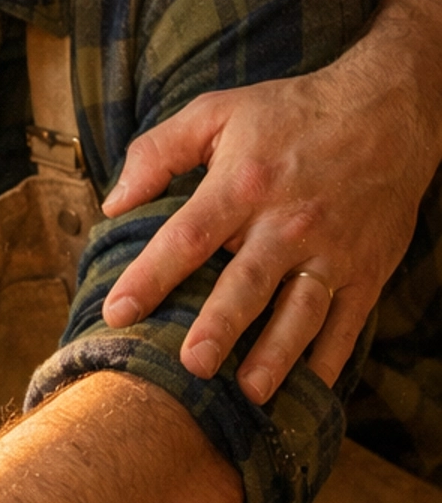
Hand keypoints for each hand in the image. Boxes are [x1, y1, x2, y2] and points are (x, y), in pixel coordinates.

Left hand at [100, 51, 431, 401]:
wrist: (388, 110)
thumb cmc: (290, 112)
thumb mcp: (217, 111)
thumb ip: (159, 152)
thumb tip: (114, 202)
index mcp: (243, 183)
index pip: (187, 236)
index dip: (150, 276)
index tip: (118, 312)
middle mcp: (287, 222)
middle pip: (248, 282)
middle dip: (220, 326)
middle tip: (193, 364)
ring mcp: (331, 250)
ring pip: (301, 311)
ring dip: (277, 354)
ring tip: (250, 392)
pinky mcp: (366, 269)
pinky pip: (347, 322)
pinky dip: (330, 358)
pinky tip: (309, 388)